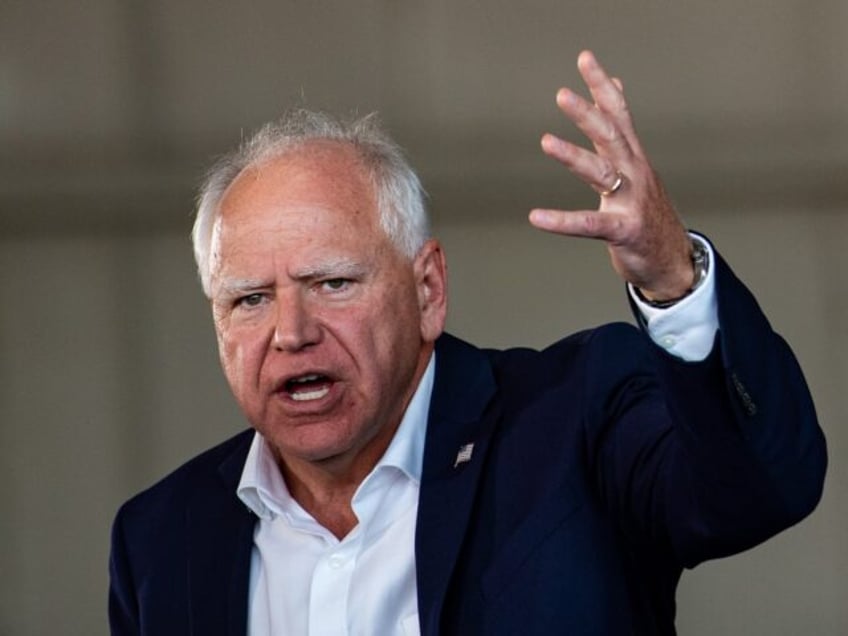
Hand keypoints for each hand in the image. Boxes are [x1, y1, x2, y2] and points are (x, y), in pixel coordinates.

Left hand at [529, 50, 693, 300]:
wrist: (674, 261)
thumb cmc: (649, 214)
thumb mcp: (637, 167)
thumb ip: (620, 131)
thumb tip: (616, 88)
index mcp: (634, 158)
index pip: (619, 114)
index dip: (602, 86)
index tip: (585, 59)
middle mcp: (634, 173)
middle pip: (611, 136)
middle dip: (588, 113)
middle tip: (562, 95)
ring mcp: (630, 201)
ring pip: (601, 172)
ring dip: (573, 156)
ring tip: (546, 141)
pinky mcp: (623, 230)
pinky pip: (588, 224)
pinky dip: (562, 221)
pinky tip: (537, 217)